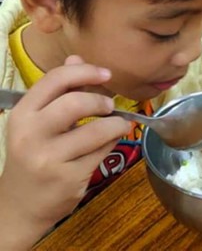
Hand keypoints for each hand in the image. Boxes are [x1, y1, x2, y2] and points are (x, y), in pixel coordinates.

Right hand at [0, 55, 130, 249]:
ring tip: (119, 123)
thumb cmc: (32, 155)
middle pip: (75, 102)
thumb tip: (77, 57)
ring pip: (96, 130)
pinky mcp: (68, 177)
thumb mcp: (36, 122)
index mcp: (22, 114)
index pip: (55, 79)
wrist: (20, 206)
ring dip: (116, 123)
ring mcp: (49, 158)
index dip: (85, 71)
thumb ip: (58, 90)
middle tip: (110, 105)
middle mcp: (31, 135)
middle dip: (101, 100)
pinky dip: (112, 141)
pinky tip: (110, 140)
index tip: (106, 74)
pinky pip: (102, 151)